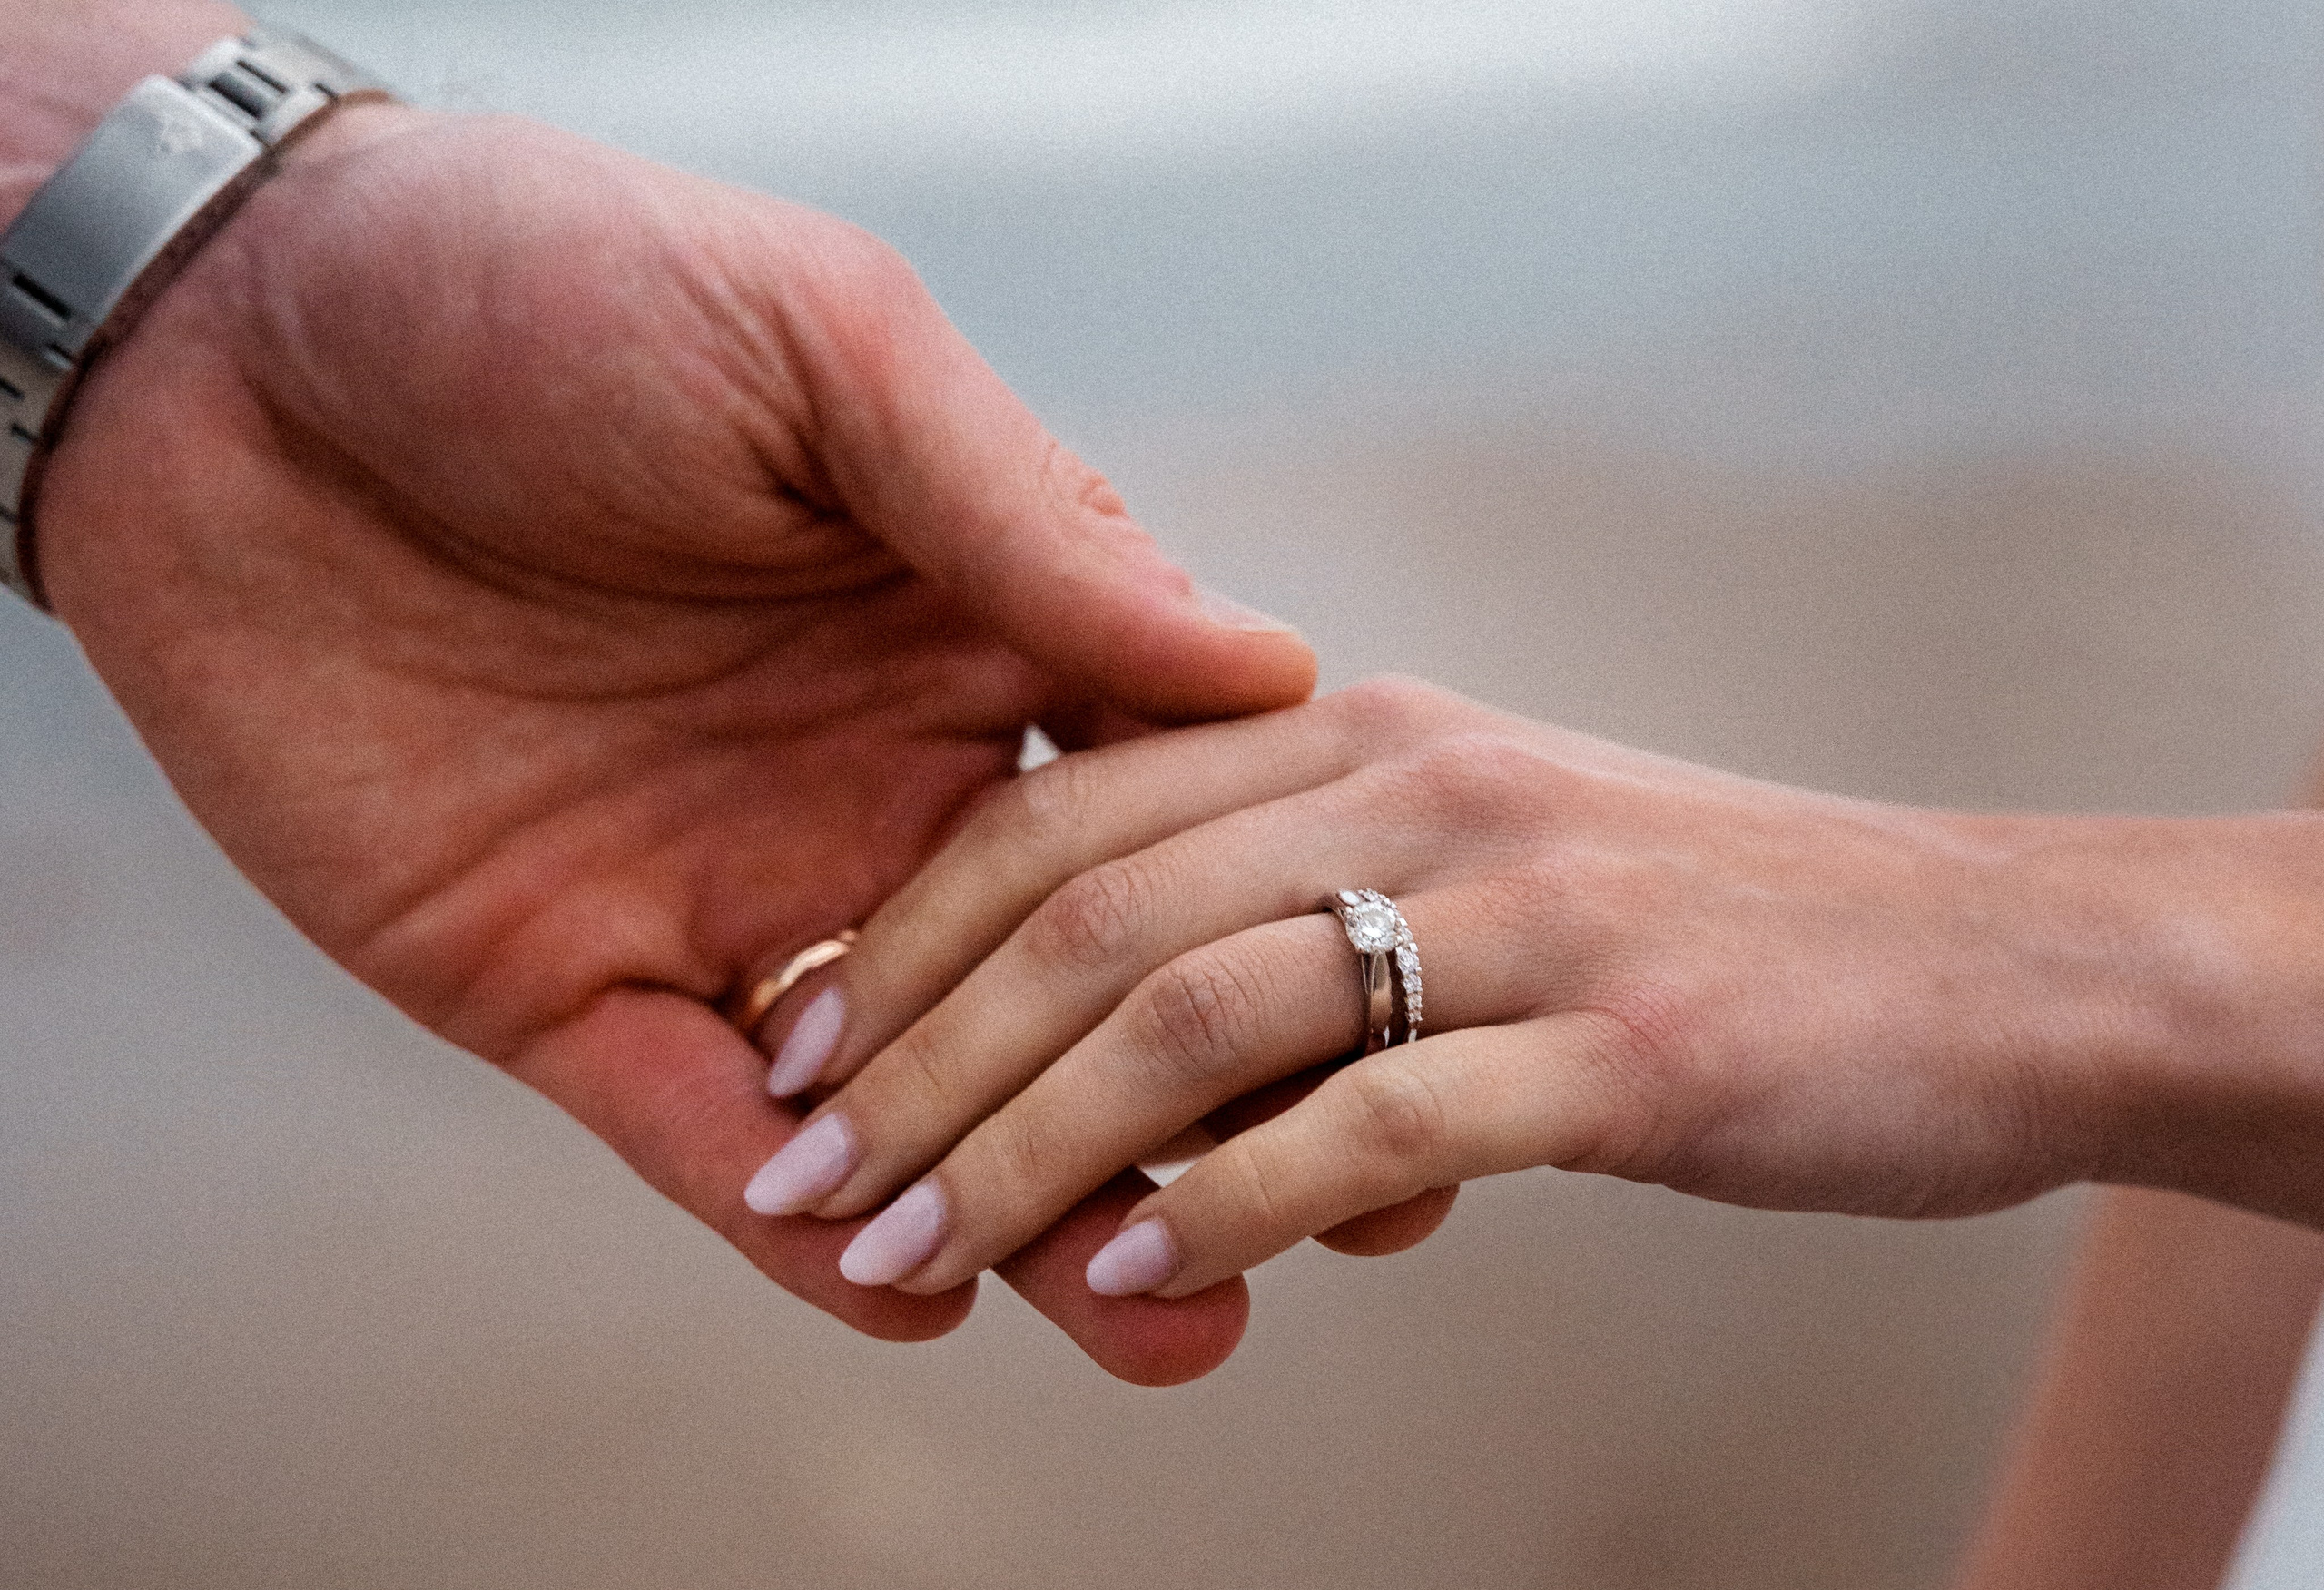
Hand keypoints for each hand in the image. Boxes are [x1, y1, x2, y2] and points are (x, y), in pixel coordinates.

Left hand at [37, 98, 1314, 1381]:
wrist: (224, 343)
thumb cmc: (544, 282)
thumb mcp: (822, 348)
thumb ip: (1026, 515)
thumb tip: (1263, 659)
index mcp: (954, 636)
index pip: (1151, 819)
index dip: (1275, 922)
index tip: (1400, 1019)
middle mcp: (862, 784)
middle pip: (1058, 993)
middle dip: (1190, 1116)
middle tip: (1343, 1243)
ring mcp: (718, 892)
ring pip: (899, 1097)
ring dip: (1021, 1215)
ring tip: (1163, 1329)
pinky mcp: (557, 975)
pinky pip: (688, 1129)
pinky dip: (785, 1222)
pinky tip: (898, 1291)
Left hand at [739, 677, 2323, 1314]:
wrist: (1985, 961)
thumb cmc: (1700, 926)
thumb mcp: (1479, 850)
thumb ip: (1300, 900)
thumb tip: (1118, 1062)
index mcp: (1358, 722)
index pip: (1060, 806)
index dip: (906, 933)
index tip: (799, 1050)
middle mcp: (1415, 779)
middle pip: (1089, 908)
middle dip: (916, 1055)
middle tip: (809, 1178)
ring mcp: (1519, 901)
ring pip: (1192, 1013)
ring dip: (1022, 1146)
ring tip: (905, 1252)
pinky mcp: (1616, 1041)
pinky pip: (1368, 1118)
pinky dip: (1220, 1207)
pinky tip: (1123, 1278)